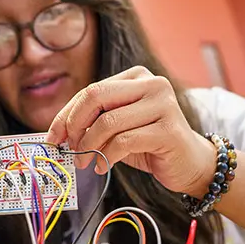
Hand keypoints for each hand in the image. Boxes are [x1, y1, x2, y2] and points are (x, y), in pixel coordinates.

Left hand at [45, 66, 216, 195]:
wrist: (190, 164)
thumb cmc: (150, 144)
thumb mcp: (118, 128)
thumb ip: (94, 122)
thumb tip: (58, 132)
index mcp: (137, 77)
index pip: (91, 90)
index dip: (67, 114)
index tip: (53, 137)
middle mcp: (153, 84)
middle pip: (96, 97)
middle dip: (75, 126)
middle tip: (69, 149)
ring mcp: (164, 105)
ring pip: (108, 122)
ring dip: (89, 146)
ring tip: (86, 162)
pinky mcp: (169, 130)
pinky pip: (124, 141)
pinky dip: (107, 157)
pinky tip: (103, 167)